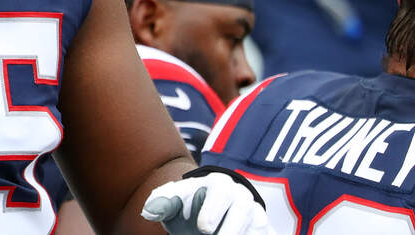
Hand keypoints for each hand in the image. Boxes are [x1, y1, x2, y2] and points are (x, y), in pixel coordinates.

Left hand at [142, 168, 271, 234]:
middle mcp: (242, 197)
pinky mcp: (264, 230)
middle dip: (231, 227)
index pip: (221, 192)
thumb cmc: (191, 204)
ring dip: (243, 233)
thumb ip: (162, 202)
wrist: (209, 213)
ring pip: (257, 225)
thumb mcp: (175, 201)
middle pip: (243, 210)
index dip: (213, 209)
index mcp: (220, 184)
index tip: (203, 228)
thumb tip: (148, 211)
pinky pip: (265, 234)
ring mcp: (256, 215)